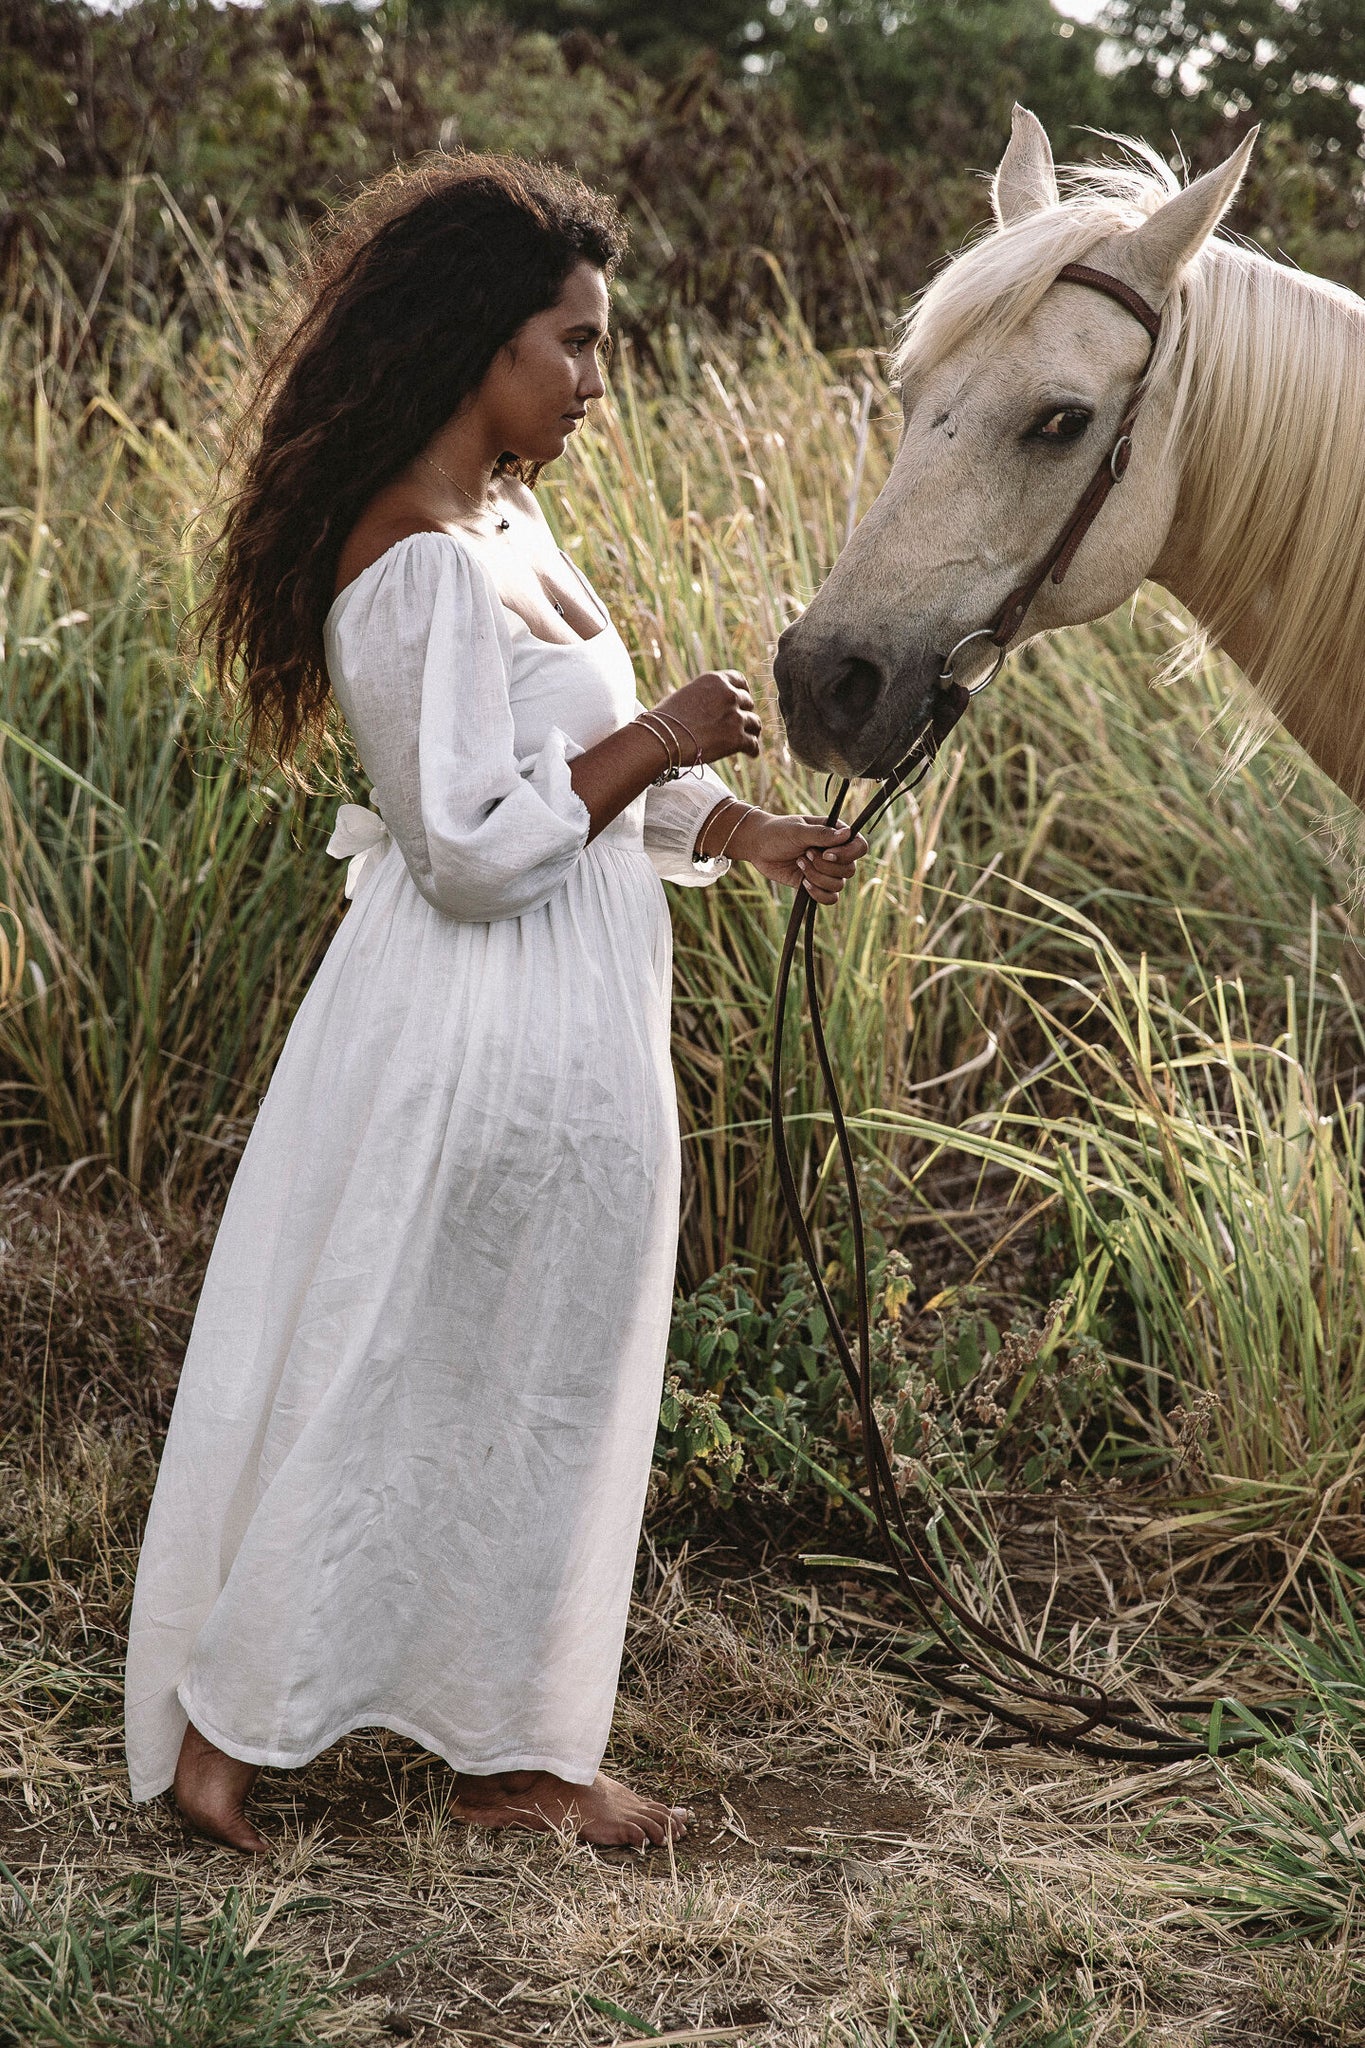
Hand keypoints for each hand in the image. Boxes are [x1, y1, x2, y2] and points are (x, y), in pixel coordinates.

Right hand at [652, 670, 760, 766]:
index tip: (741, 702)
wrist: (661, 738)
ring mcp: (735, 716)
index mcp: (715, 680)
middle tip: (739, 724)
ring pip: (754, 723)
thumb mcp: (686, 694)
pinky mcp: (736, 739)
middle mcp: (729, 694)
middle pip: (747, 703)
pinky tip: (751, 754)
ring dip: (752, 731)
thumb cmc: (665, 719)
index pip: (739, 680)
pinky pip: (753, 744)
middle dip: (743, 713)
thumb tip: (713, 707)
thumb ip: (705, 696)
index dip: (742, 692)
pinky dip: (752, 750)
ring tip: (750, 738)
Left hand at [725, 811, 869, 902]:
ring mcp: (826, 871)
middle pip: (850, 870)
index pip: (859, 847)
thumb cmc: (778, 832)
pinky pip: (830, 898)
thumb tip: (847, 834)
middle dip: (825, 867)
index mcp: (836, 834)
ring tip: (800, 862)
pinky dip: (818, 893)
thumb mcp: (798, 830)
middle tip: (806, 854)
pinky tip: (803, 883)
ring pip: (839, 885)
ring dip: (817, 877)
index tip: (826, 854)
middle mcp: (835, 853)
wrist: (757, 846)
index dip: (847, 854)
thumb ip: (822, 834)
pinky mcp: (816, 884)